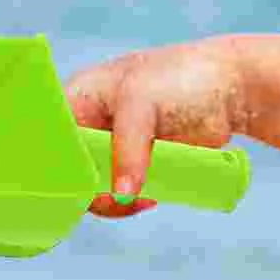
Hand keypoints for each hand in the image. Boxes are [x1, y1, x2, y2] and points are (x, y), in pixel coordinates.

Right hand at [63, 36, 244, 218]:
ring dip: (112, 199)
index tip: (71, 187)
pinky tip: (149, 197)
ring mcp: (114, 146)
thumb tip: (122, 193)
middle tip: (113, 197)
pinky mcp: (137, 165)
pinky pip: (120, 193)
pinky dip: (130, 201)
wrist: (230, 90)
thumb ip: (126, 147)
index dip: (53, 163)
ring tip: (140, 197)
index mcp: (78, 96)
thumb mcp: (142, 104)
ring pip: (94, 187)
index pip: (48, 137)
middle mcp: (90, 123)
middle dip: (87, 188)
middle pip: (68, 168)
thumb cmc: (182, 79)